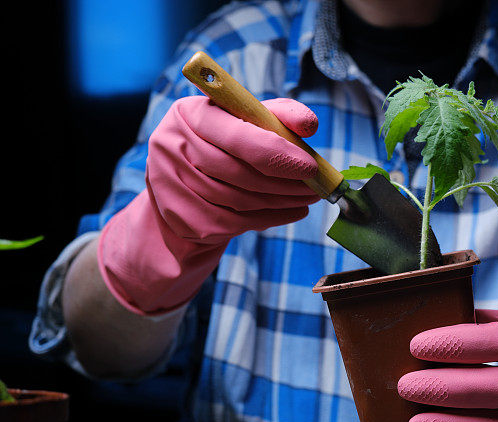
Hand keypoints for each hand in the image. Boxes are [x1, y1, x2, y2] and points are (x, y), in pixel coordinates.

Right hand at [98, 96, 319, 314]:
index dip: (279, 155)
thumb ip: (278, 115)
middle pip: (238, 172)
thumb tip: (309, 124)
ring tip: (307, 198)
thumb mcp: (246, 120)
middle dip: (284, 183)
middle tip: (315, 187)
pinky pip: (234, 222)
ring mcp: (172, 184)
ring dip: (281, 202)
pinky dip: (270, 218)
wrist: (183, 182)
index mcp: (191, 113)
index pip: (238, 137)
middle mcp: (173, 146)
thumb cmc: (223, 144)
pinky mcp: (181, 215)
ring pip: (238, 200)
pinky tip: (291, 211)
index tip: (311, 167)